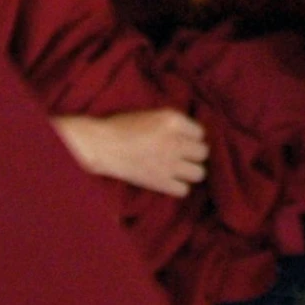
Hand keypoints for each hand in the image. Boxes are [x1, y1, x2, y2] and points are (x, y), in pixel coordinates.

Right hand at [60, 109, 208, 197]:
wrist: (101, 145)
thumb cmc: (123, 126)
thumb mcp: (154, 114)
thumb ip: (175, 123)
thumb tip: (192, 134)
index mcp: (174, 120)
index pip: (201, 133)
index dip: (191, 138)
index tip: (182, 141)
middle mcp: (175, 141)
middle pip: (204, 153)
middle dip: (194, 154)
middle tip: (183, 155)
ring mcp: (168, 163)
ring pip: (199, 173)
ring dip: (191, 171)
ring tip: (180, 169)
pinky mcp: (159, 182)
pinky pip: (183, 190)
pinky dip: (179, 187)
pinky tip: (170, 181)